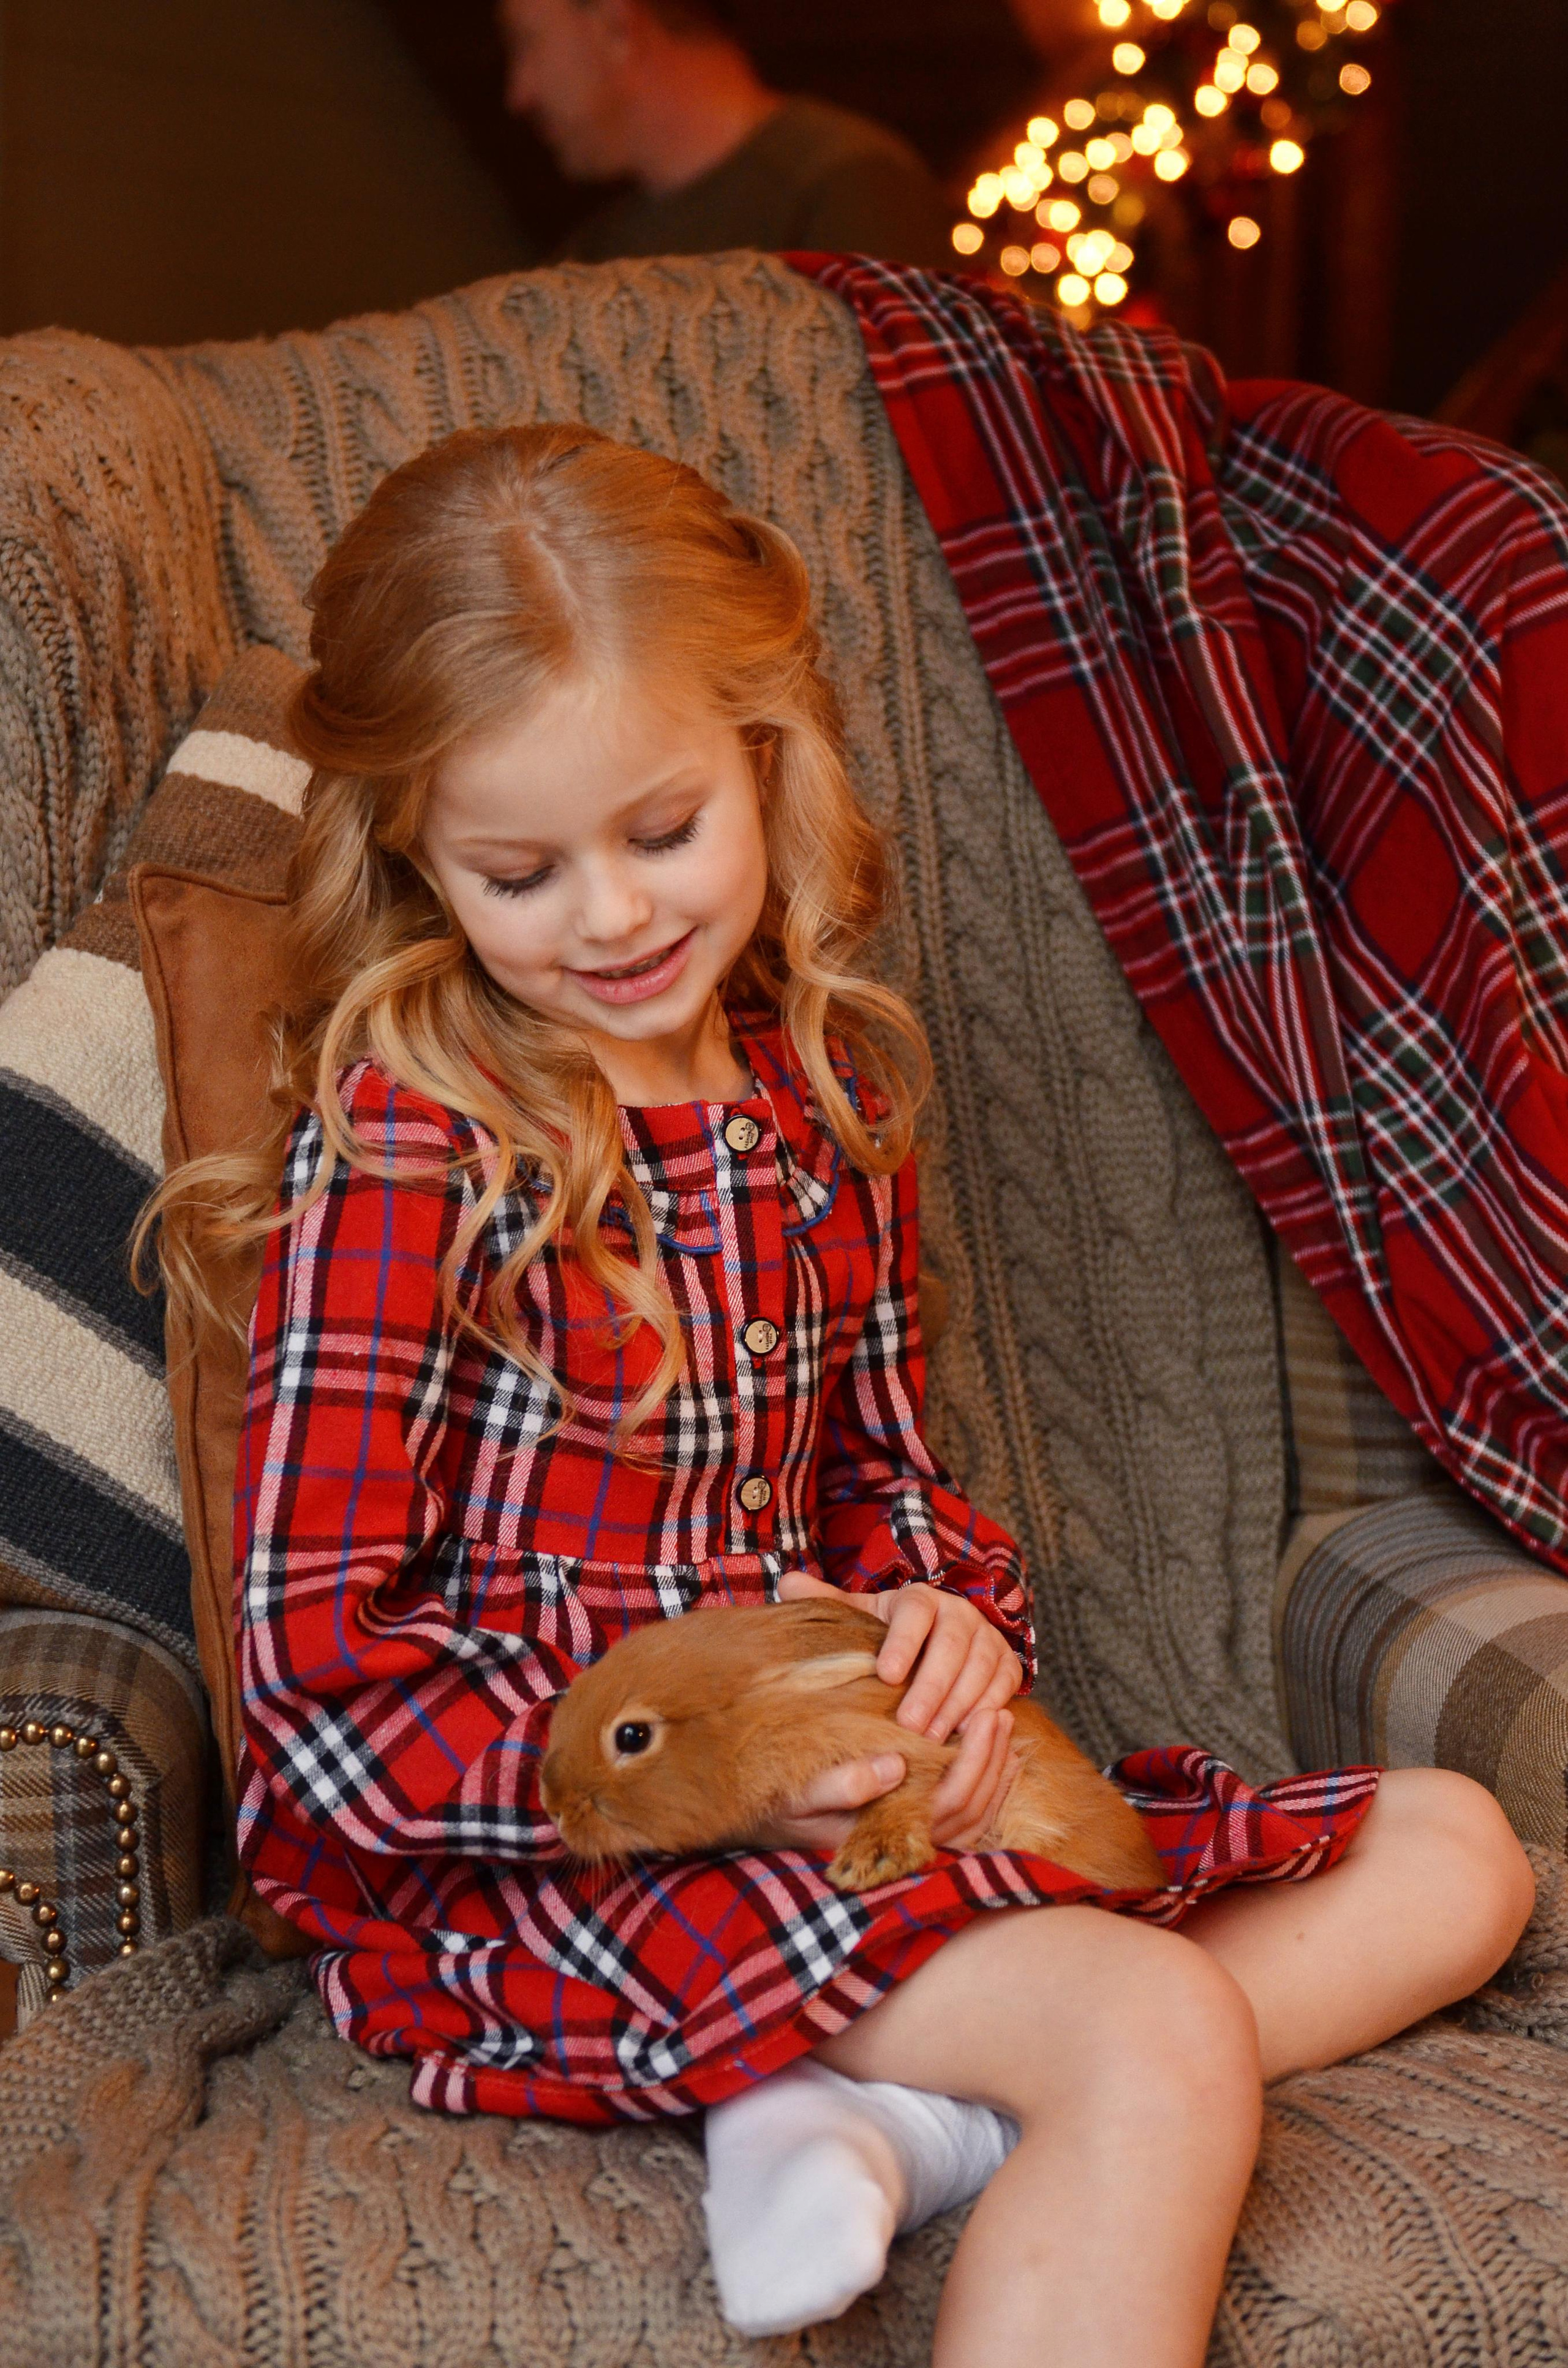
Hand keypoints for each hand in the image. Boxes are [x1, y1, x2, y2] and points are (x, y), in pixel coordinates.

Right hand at [753, 1715, 1015, 1855]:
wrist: (762, 1819)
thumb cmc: (777, 1803)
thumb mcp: (797, 1792)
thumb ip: (839, 1784)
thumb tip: (893, 1767)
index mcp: (886, 1836)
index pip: (951, 1803)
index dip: (974, 1761)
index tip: (982, 1714)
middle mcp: (905, 1844)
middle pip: (970, 1809)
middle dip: (990, 1758)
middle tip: (997, 1710)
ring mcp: (912, 1839)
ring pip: (974, 1813)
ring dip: (992, 1767)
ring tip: (999, 1720)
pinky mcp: (912, 1827)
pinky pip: (965, 1812)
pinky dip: (986, 1781)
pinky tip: (992, 1749)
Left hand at [778, 1572, 1023, 1741]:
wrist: (937, 1644)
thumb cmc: (887, 1638)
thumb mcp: (859, 1620)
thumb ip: (826, 1604)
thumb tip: (786, 1584)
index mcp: (920, 1599)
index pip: (915, 1612)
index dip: (903, 1641)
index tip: (885, 1674)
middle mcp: (960, 1613)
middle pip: (951, 1646)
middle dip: (931, 1686)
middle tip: (909, 1724)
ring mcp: (988, 1639)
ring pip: (980, 1669)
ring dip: (957, 1705)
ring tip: (931, 1739)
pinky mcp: (1007, 1666)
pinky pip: (1003, 1689)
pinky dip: (985, 1713)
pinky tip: (964, 1737)